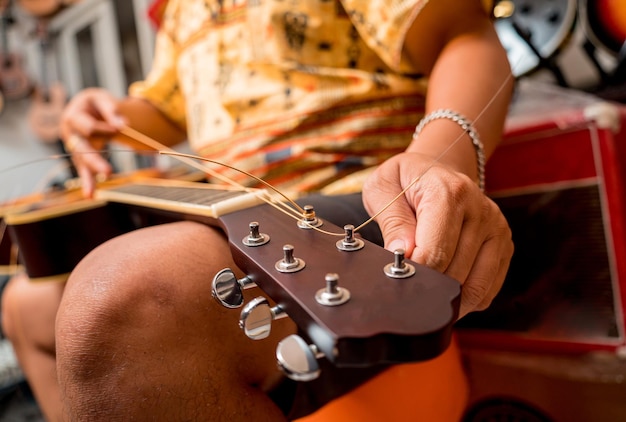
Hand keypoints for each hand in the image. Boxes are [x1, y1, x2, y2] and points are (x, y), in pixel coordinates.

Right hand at [60, 88, 125, 196]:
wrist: (86, 107)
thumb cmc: (95, 102)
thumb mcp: (102, 98)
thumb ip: (111, 110)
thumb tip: (123, 125)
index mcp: (73, 117)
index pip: (89, 128)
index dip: (105, 129)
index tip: (120, 128)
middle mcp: (70, 134)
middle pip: (82, 150)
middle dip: (95, 161)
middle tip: (109, 172)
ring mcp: (74, 147)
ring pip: (82, 163)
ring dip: (88, 178)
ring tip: (91, 194)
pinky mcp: (81, 157)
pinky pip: (84, 170)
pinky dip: (88, 182)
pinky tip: (90, 195)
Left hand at [362, 152, 512, 317]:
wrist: (435, 169)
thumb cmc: (404, 181)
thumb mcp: (383, 189)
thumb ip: (392, 222)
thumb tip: (401, 254)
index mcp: (449, 193)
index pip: (436, 252)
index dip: (415, 274)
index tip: (398, 278)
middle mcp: (480, 210)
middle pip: (455, 274)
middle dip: (428, 289)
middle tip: (407, 292)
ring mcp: (496, 228)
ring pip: (475, 287)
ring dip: (448, 300)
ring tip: (424, 298)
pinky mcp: (504, 245)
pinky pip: (487, 289)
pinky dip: (466, 300)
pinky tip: (445, 293)